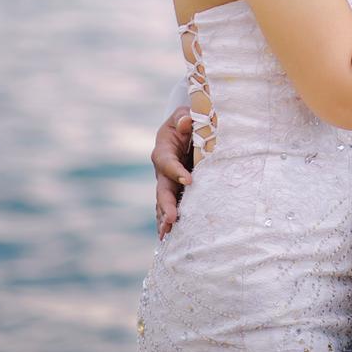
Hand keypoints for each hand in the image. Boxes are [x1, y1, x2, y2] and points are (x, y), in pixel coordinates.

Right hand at [152, 107, 192, 238]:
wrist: (185, 129)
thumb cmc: (187, 119)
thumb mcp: (184, 114)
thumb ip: (185, 118)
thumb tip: (187, 122)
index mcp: (163, 149)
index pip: (167, 162)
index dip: (176, 171)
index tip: (189, 180)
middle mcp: (162, 169)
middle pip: (162, 189)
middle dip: (166, 205)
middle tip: (172, 219)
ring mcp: (167, 182)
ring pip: (163, 202)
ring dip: (165, 218)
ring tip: (167, 234)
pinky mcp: (175, 190)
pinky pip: (169, 207)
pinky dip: (168, 221)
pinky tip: (169, 237)